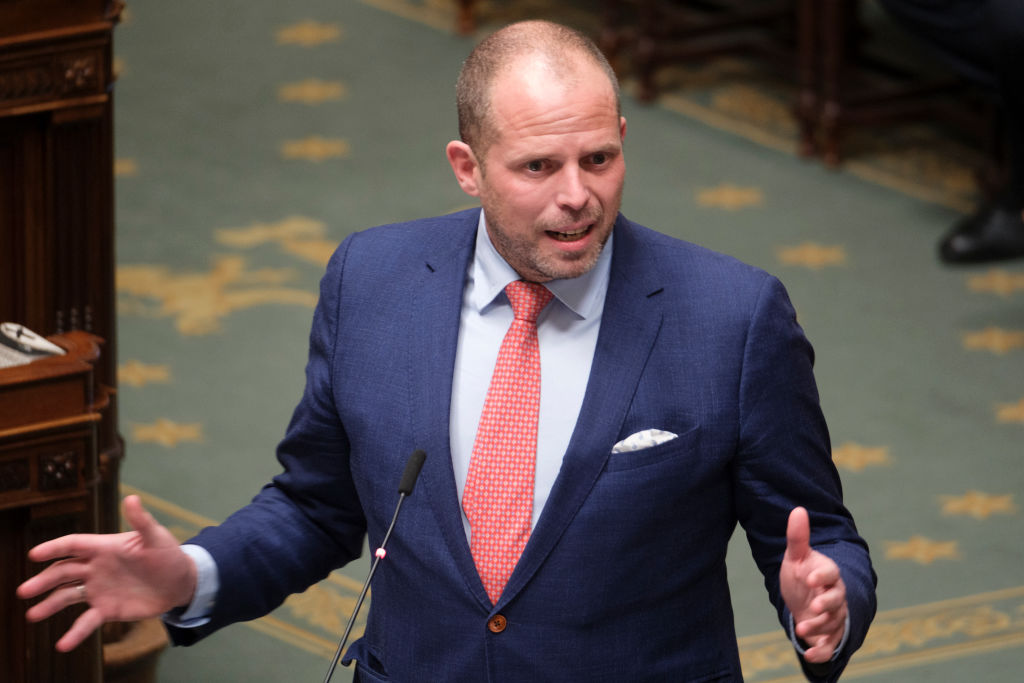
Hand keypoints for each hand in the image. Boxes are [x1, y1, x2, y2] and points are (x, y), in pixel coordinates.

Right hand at [17, 495, 197, 651]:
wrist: (180, 582)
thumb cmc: (168, 555)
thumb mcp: (156, 537)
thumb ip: (141, 521)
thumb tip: (132, 498)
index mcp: (104, 547)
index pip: (73, 545)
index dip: (54, 548)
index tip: (34, 555)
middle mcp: (96, 568)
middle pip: (63, 572)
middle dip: (43, 580)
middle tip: (24, 590)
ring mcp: (98, 589)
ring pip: (68, 596)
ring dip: (49, 605)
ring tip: (32, 615)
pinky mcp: (106, 609)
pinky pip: (86, 621)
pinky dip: (75, 632)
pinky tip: (62, 645)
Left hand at [779, 506, 847, 662]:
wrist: (804, 602)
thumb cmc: (801, 577)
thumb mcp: (796, 558)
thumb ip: (797, 538)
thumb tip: (798, 509)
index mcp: (828, 574)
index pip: (830, 573)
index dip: (821, 575)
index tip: (809, 578)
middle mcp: (836, 596)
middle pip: (836, 600)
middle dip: (826, 604)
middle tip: (813, 606)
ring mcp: (835, 616)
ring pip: (833, 623)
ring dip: (819, 627)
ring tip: (802, 629)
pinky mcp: (830, 635)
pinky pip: (830, 644)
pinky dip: (822, 651)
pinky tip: (810, 655)